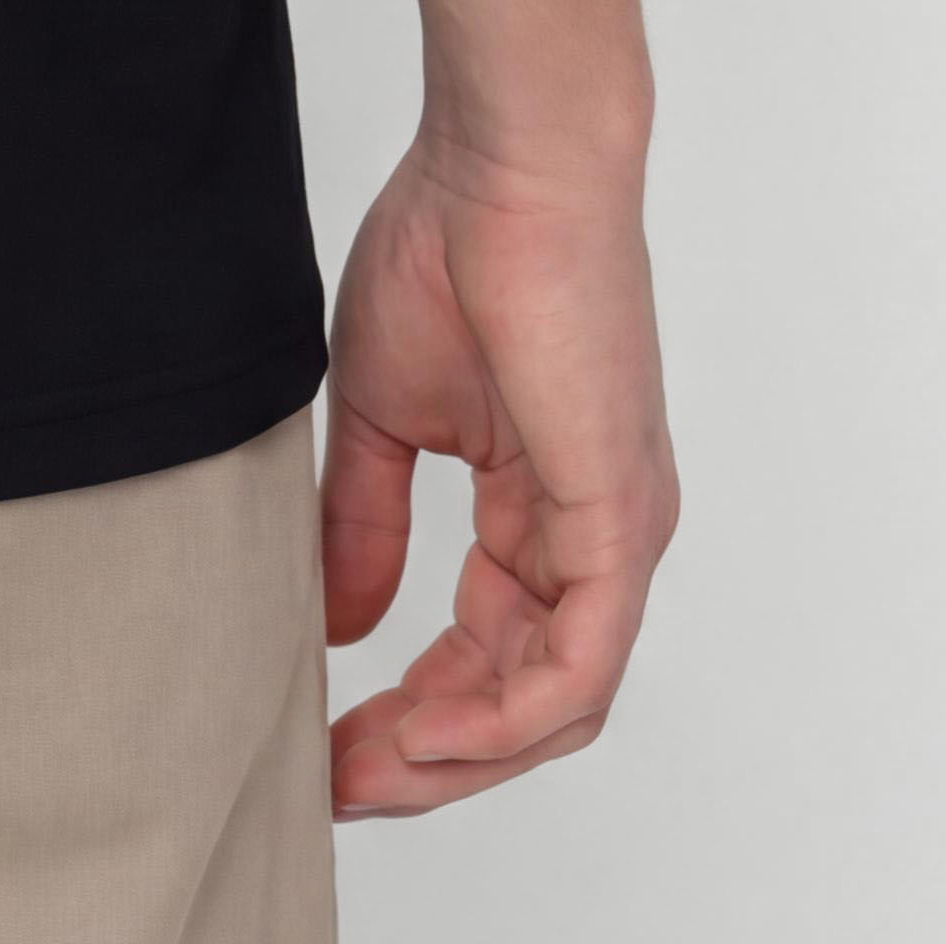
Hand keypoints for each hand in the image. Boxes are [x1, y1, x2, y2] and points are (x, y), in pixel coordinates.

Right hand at [319, 127, 678, 818]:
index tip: (325, 741)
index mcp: (543, 507)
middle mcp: (594, 536)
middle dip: (428, 756)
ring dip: (461, 754)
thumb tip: (341, 624)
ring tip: (368, 769)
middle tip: (338, 783)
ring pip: (556, 701)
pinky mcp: (620, 520)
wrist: (505, 163)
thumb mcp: (383, 409)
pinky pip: (578, 664)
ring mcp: (616, 533)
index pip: (488, 650)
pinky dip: (503, 713)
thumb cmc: (450, 246)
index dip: (409, 710)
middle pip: (524, 699)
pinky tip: (426, 726)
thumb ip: (366, 521)